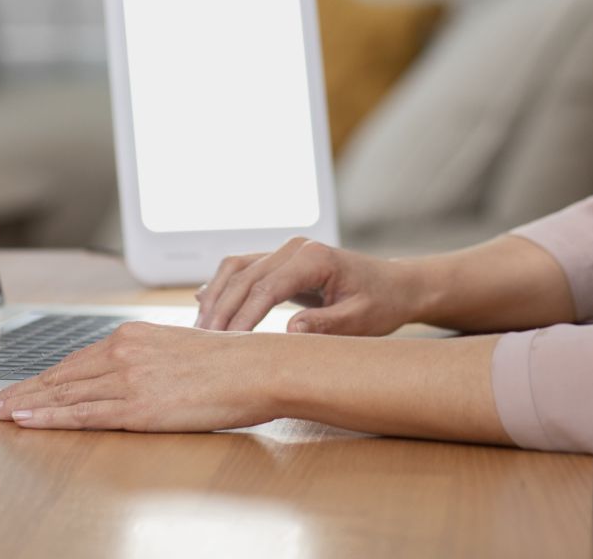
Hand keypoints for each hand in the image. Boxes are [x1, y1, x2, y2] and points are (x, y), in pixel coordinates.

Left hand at [0, 320, 272, 431]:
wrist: (255, 367)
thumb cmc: (227, 362)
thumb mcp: (177, 349)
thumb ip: (146, 360)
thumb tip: (128, 376)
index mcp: (132, 335)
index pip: (73, 361)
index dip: (39, 378)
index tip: (14, 387)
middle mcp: (123, 351)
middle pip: (59, 376)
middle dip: (20, 391)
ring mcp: (128, 378)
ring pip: (63, 394)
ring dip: (24, 405)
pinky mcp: (138, 406)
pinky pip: (83, 414)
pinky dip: (49, 418)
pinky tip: (26, 421)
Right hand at [194, 236, 421, 334]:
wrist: (393, 285)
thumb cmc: (380, 303)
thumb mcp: (360, 321)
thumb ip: (326, 325)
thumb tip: (289, 332)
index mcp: (314, 258)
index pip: (266, 288)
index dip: (243, 316)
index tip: (227, 345)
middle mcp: (295, 248)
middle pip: (244, 276)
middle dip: (221, 310)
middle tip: (202, 344)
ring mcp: (285, 251)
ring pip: (237, 268)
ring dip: (216, 297)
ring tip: (199, 332)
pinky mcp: (280, 261)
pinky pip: (243, 269)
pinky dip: (222, 287)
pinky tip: (204, 307)